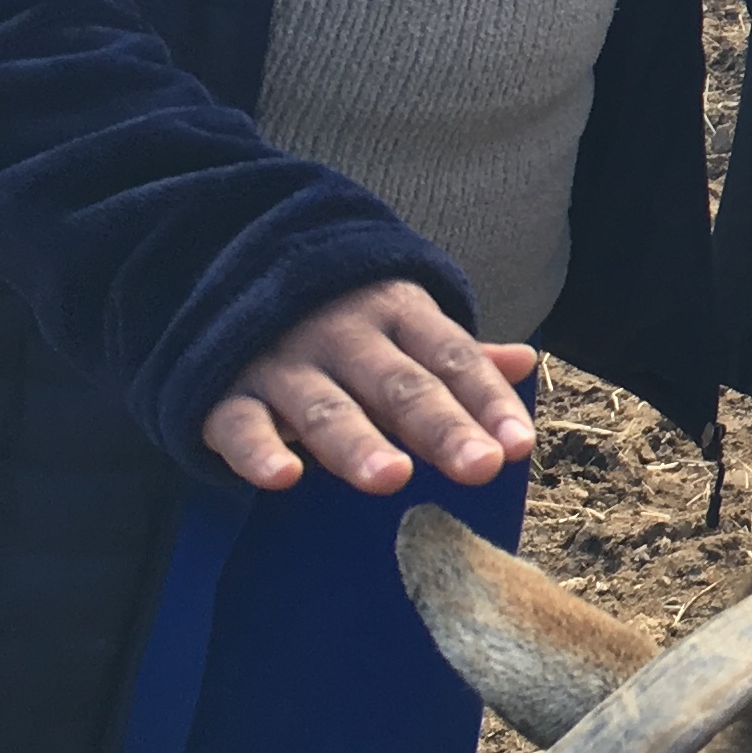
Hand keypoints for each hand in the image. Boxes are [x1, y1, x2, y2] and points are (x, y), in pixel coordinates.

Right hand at [201, 279, 536, 496]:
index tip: (519, 445)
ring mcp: (283, 364)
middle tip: (479, 466)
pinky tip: (284, 478)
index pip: (451, 358)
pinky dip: (258, 451)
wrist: (233, 274)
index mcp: (396, 315)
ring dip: (358, 442)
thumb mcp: (401, 326)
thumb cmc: (341, 325)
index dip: (487, 401)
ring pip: (324, 406)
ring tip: (392, 478)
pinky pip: (240, 425)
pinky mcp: (227, 395)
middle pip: (399, 384)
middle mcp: (344, 337)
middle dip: (441, 426)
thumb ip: (456, 357)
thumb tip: (525, 361)